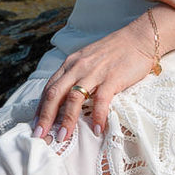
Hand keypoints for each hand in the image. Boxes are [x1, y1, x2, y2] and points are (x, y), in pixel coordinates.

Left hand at [33, 21, 154, 140]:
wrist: (139, 37)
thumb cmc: (116, 50)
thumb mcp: (88, 59)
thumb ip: (77, 75)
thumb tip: (68, 97)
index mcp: (71, 63)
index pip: (49, 87)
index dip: (40, 108)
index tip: (35, 124)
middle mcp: (78, 67)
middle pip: (55, 95)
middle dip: (45, 118)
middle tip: (39, 136)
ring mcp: (95, 72)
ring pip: (74, 99)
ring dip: (67, 120)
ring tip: (63, 136)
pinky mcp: (112, 78)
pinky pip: (101, 101)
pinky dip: (97, 117)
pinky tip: (97, 129)